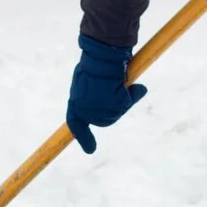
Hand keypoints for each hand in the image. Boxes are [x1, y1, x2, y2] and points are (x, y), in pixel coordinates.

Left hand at [66, 34, 147, 153]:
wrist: (102, 56)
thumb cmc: (94, 65)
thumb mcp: (88, 82)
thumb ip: (96, 96)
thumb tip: (114, 106)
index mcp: (75, 105)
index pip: (76, 125)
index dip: (84, 137)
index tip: (90, 150)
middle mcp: (86, 111)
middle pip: (102, 120)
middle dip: (110, 109)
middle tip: (112, 91)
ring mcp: (101, 110)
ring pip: (115, 113)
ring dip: (121, 101)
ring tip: (117, 83)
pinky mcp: (115, 104)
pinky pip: (125, 103)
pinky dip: (131, 94)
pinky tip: (128, 84)